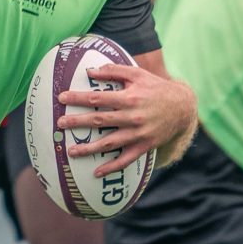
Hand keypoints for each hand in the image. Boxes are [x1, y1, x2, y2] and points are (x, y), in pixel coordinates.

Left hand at [57, 61, 199, 176]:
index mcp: (129, 98)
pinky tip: (96, 172)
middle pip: (99, 120)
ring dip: (89, 148)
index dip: (78, 98)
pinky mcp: (144, 147)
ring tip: (71, 151)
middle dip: (77, 122)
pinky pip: (125, 159)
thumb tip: (90, 71)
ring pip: (109, 143)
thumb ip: (114, 71)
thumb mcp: (138, 74)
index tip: (61, 98)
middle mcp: (132, 117)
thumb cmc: (156, 88)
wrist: (183, 107)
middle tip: (59, 124)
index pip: (97, 98)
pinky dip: (111, 167)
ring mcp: (138, 134)